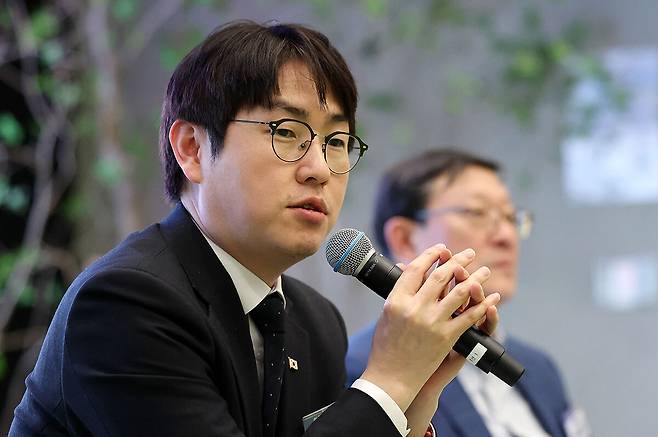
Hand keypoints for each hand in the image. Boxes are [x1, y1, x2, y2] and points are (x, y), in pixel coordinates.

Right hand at [361, 245, 498, 411]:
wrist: (392, 377)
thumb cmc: (386, 347)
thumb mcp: (386, 315)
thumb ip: (398, 293)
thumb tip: (407, 271)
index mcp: (397, 300)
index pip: (416, 269)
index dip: (430, 255)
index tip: (441, 249)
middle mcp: (415, 308)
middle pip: (440, 276)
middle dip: (457, 261)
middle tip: (468, 253)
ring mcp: (432, 322)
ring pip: (459, 293)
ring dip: (475, 278)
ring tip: (485, 270)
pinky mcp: (446, 337)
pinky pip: (469, 317)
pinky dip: (483, 306)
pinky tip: (492, 299)